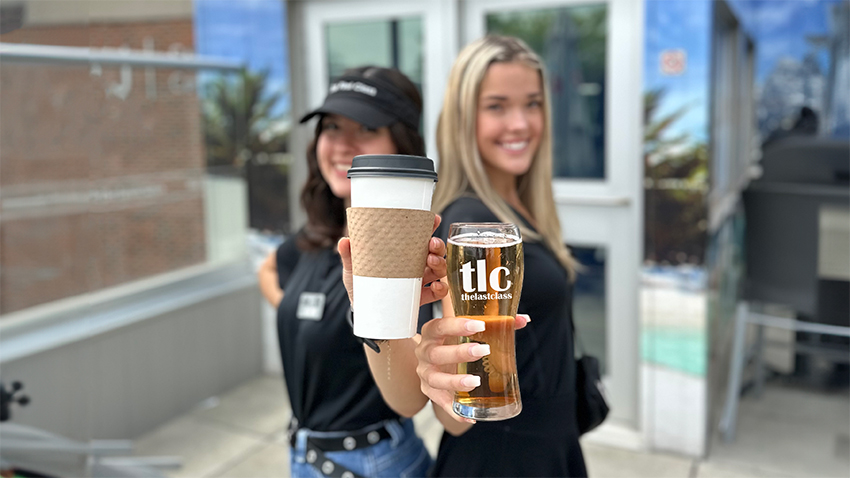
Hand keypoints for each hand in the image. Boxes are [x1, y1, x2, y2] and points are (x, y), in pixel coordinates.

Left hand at [338, 214, 447, 305]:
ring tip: (431, 262)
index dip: (429, 226)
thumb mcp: (353, 267)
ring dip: (440, 264)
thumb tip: (344, 241)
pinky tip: (437, 286)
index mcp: (401, 252)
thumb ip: (349, 255)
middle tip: (431, 244)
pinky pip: (437, 292)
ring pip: (439, 269)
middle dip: (438, 245)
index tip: (434, 218)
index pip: (418, 236)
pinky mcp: (420, 298)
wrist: (361, 310)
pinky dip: (441, 289)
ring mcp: (419, 281)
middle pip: (434, 251)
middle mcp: (414, 264)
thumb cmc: (360, 283)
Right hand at [415, 314, 530, 423]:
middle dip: (459, 353)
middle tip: (483, 351)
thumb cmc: (455, 339)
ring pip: (435, 379)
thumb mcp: (470, 330)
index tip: (480, 326)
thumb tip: (524, 320)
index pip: (441, 326)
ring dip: (455, 382)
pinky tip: (471, 416)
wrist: (436, 358)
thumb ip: (496, 323)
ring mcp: (425, 373)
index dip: (457, 325)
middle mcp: (424, 352)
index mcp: (432, 332)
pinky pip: (440, 403)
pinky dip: (455, 410)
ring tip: (475, 382)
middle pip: (436, 353)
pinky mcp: (430, 391)